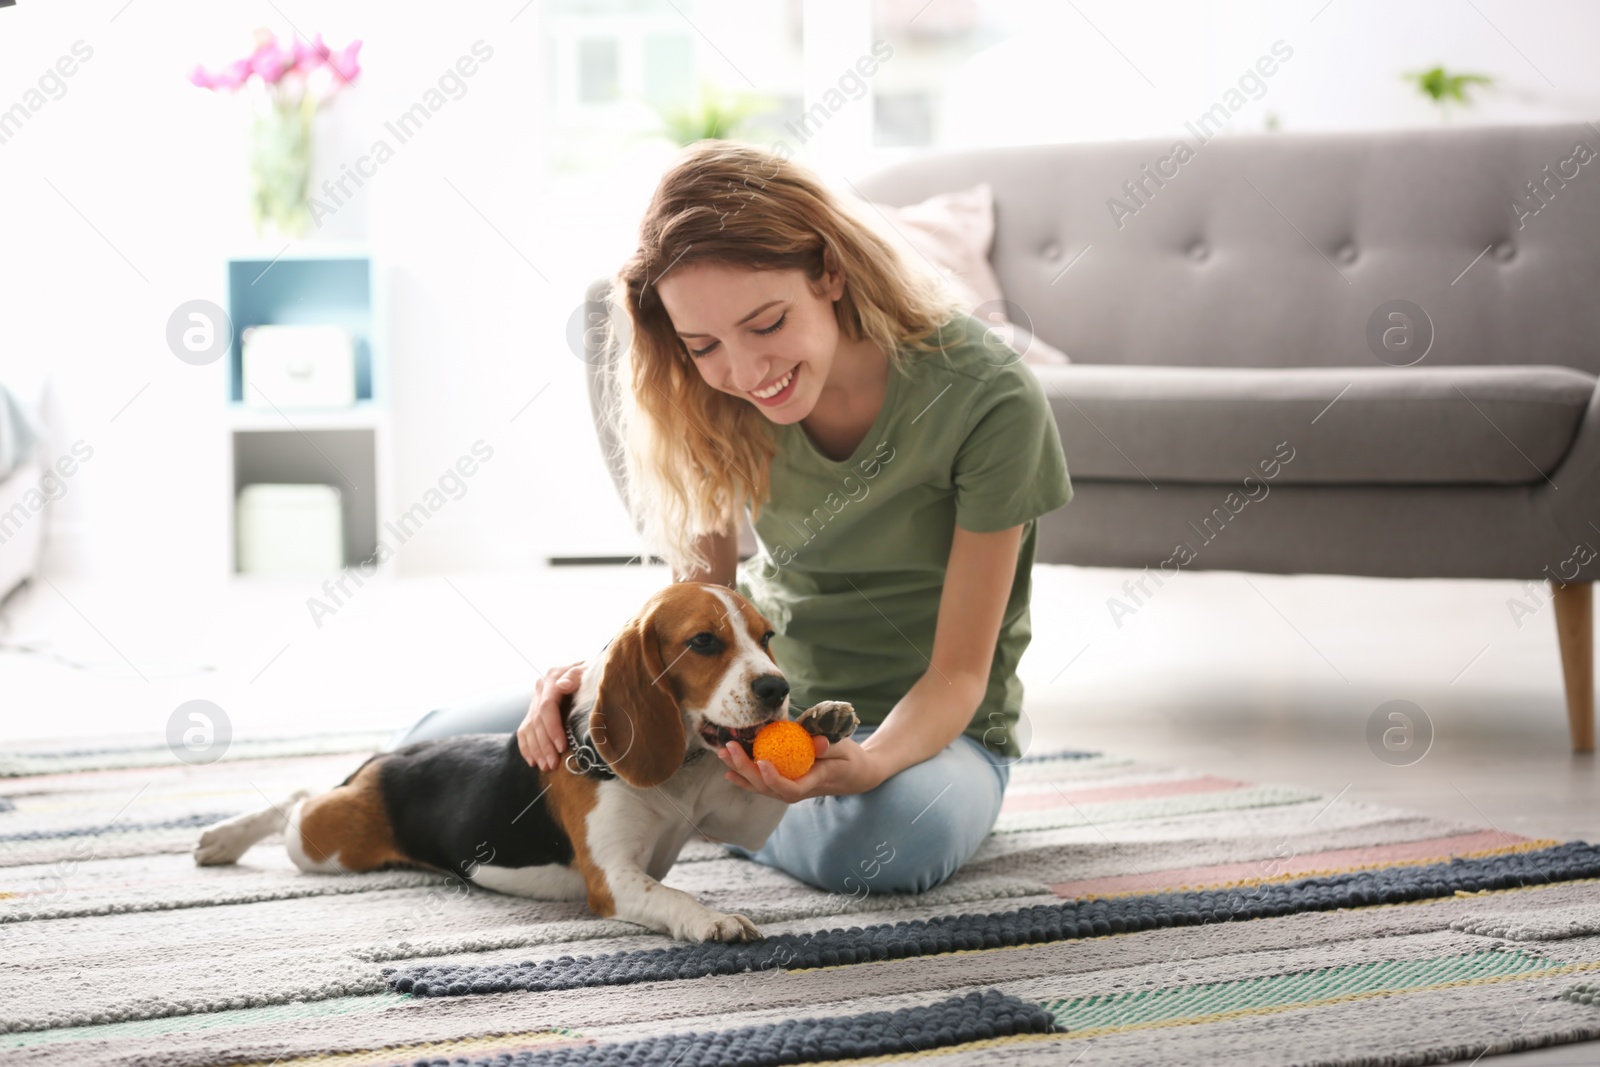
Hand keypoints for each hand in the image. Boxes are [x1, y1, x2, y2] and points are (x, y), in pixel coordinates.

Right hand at [517, 661, 585, 770]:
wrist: (589, 671)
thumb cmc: (594, 673)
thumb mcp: (589, 671)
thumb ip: (576, 676)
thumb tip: (563, 685)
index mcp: (553, 677)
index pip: (547, 707)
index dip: (553, 728)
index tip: (561, 747)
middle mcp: (541, 688)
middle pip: (537, 721)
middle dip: (544, 745)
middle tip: (553, 764)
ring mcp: (536, 700)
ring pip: (529, 728)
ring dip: (536, 750)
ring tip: (546, 766)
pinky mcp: (534, 710)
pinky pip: (524, 730)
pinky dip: (526, 747)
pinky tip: (533, 761)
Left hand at [717, 733, 883, 800]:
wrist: (855, 774)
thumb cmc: (850, 758)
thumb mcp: (845, 750)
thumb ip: (830, 746)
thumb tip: (818, 742)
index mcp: (814, 782)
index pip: (790, 788)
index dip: (773, 778)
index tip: (761, 761)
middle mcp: (798, 791)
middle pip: (768, 787)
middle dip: (746, 769)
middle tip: (731, 749)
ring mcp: (790, 790)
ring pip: (761, 787)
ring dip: (740, 771)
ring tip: (723, 755)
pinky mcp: (785, 784)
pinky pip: (762, 784)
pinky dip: (745, 777)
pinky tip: (729, 770)